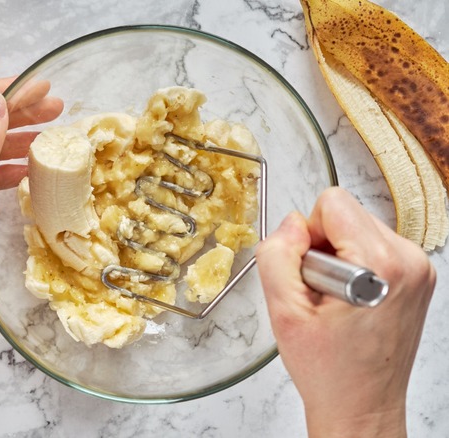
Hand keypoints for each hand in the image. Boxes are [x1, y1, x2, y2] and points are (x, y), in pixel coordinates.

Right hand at [255, 187, 434, 436]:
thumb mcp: (283, 311)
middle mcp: (410, 260)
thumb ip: (277, 255)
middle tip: (321, 294)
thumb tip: (291, 223)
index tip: (310, 275)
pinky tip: (349, 302)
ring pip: (358, 228)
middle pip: (347, 213)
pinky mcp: (418, 276)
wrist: (362, 405)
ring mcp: (419, 268)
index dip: (307, 236)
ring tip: (336, 302)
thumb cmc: (330, 370)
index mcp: (381, 264)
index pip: (333, 203)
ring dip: (338, 257)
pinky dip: (354, 265)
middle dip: (323, 247)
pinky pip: (372, 245)